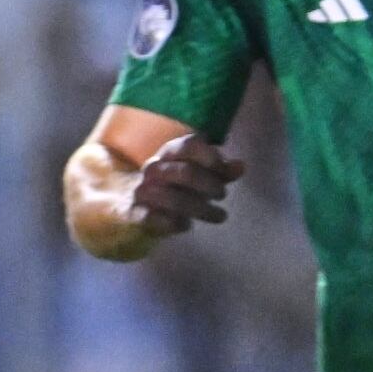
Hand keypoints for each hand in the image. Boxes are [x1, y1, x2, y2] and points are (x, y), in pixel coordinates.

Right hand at [121, 133, 244, 239]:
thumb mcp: (198, 174)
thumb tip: (241, 166)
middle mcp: (154, 169)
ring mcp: (143, 190)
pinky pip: (157, 219)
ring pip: (174, 199)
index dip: (210, 156)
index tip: (223, 170)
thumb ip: (219, 171)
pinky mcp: (136, 213)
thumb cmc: (173, 186)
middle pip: (185, 172)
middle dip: (210, 185)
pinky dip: (176, 224)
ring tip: (221, 216)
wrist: (131, 204)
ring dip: (202, 209)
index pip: (188, 146)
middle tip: (223, 195)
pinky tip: (186, 225)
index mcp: (168, 153)